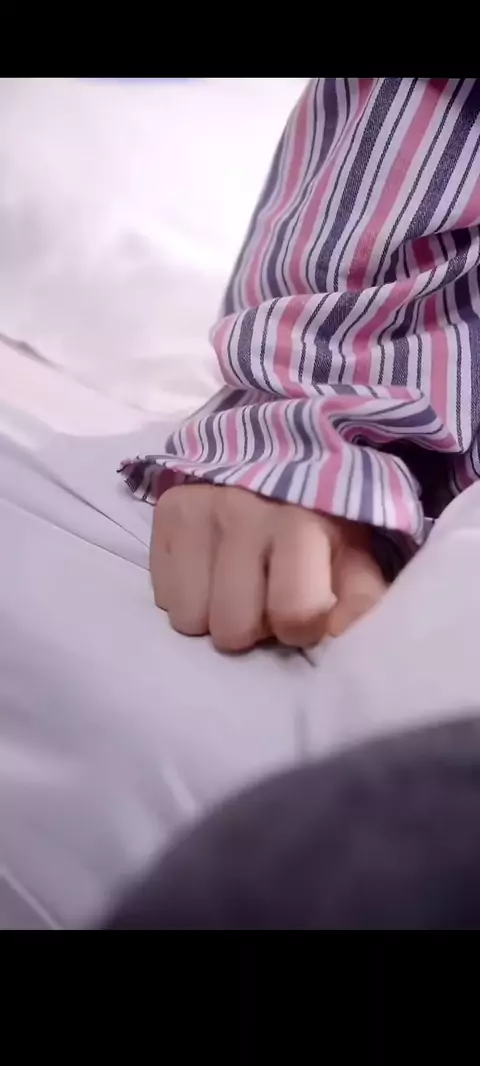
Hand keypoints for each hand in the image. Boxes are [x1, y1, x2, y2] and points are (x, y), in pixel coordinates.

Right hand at [150, 484, 386, 651]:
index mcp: (300, 523)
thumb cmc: (319, 519)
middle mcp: (243, 512)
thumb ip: (359, 599)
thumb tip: (345, 641)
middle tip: (262, 600)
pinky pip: (162, 596)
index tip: (304, 614)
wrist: (274, 456)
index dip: (300, 629)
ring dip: (213, 615)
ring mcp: (197, 510)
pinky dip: (186, 595)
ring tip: (234, 586)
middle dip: (250, 628)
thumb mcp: (353, 553)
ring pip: (189, 619)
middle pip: (232, 629)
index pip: (294, 613)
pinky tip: (209, 570)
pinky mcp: (167, 512)